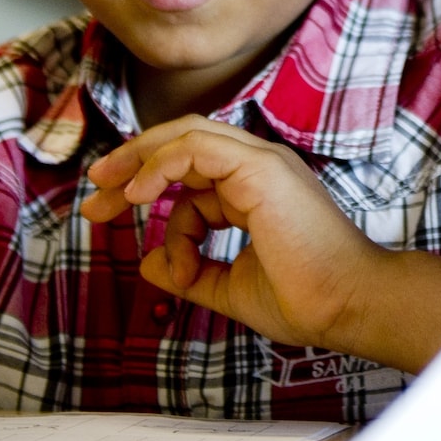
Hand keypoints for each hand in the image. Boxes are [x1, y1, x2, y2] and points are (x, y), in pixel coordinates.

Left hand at [82, 117, 387, 352]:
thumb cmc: (305, 299)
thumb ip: (191, 273)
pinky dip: (162, 165)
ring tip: (107, 190)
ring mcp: (262, 162)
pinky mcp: (261, 169)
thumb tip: (149, 263)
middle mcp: (259, 167)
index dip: (146, 188)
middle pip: (182, 144)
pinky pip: (197, 149)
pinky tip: (140, 195)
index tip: (109, 212)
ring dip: (139, 159)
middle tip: (94, 193)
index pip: (190, 170)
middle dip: (132, 164)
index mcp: (256, 188)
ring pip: (187, 135)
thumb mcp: (229, 288)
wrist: (347, 305)